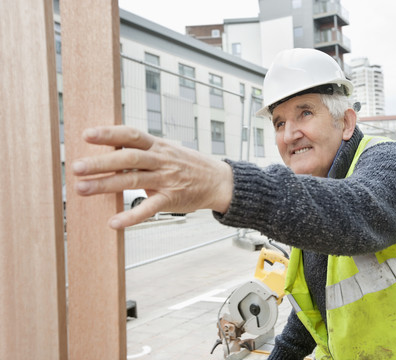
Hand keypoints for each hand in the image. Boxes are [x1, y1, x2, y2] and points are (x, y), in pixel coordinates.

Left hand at [72, 126, 232, 228]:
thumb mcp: (168, 151)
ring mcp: (167, 179)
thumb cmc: (189, 165)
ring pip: (133, 180)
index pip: (131, 135)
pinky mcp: (172, 198)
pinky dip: (131, 216)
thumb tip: (111, 149)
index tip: (87, 135)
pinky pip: (150, 208)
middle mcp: (161, 160)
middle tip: (76, 167)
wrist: (218, 181)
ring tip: (82, 189)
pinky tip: (114, 222)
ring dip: (106, 185)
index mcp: (159, 146)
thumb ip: (143, 151)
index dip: (109, 134)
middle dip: (100, 162)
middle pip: (128, 158)